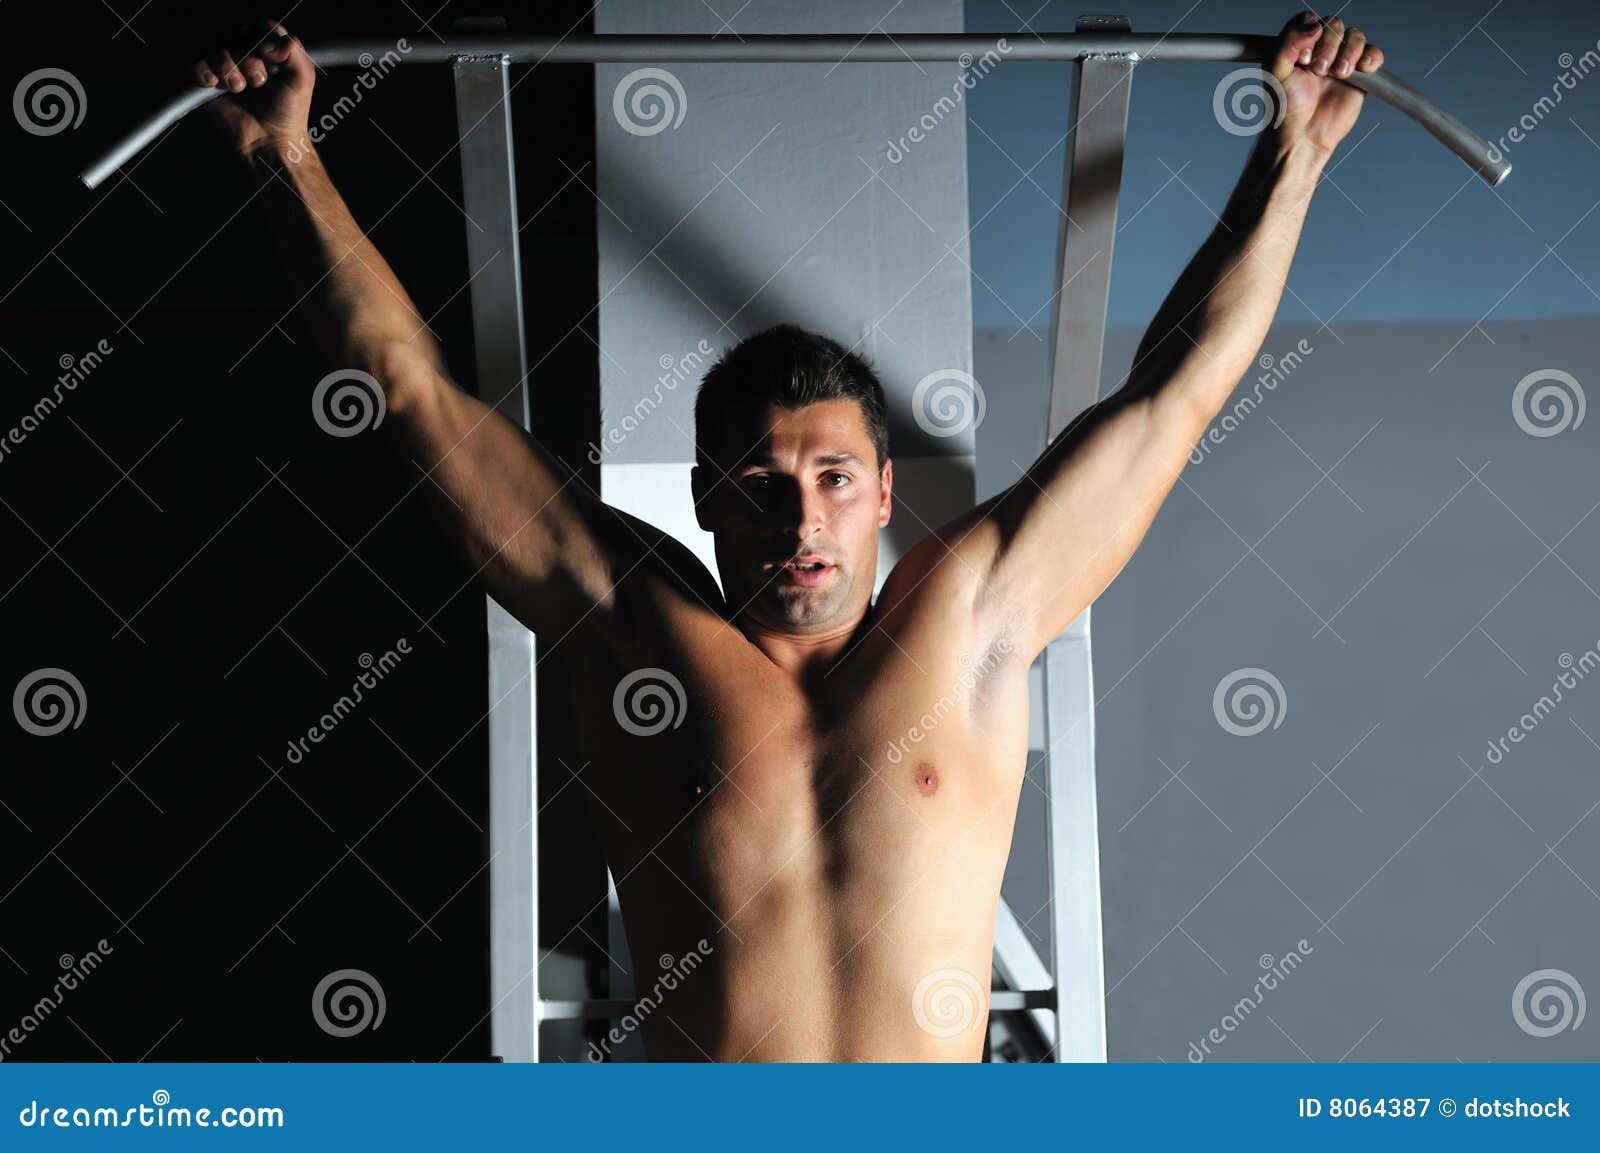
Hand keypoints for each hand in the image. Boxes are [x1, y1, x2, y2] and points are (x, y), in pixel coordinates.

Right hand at [193, 21, 314, 158]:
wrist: (269, 141)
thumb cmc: (288, 113)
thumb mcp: (302, 78)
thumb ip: (295, 51)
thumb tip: (274, 40)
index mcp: (268, 51)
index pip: (258, 28)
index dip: (262, 40)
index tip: (271, 60)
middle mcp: (246, 56)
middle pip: (235, 35)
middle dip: (247, 57)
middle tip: (258, 82)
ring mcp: (226, 68)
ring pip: (215, 46)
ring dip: (227, 65)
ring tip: (238, 88)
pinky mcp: (208, 83)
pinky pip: (195, 62)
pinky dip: (204, 71)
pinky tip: (215, 85)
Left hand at [1268, 10, 1384, 158]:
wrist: (1302, 137)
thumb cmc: (1285, 108)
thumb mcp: (1275, 72)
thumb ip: (1287, 42)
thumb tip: (1315, 24)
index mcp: (1299, 46)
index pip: (1310, 19)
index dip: (1310, 31)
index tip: (1302, 57)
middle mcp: (1321, 50)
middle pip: (1335, 24)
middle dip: (1328, 44)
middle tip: (1317, 70)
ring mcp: (1341, 61)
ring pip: (1355, 35)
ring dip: (1348, 51)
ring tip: (1337, 74)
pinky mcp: (1360, 76)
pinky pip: (1374, 54)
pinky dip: (1370, 57)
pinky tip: (1360, 69)